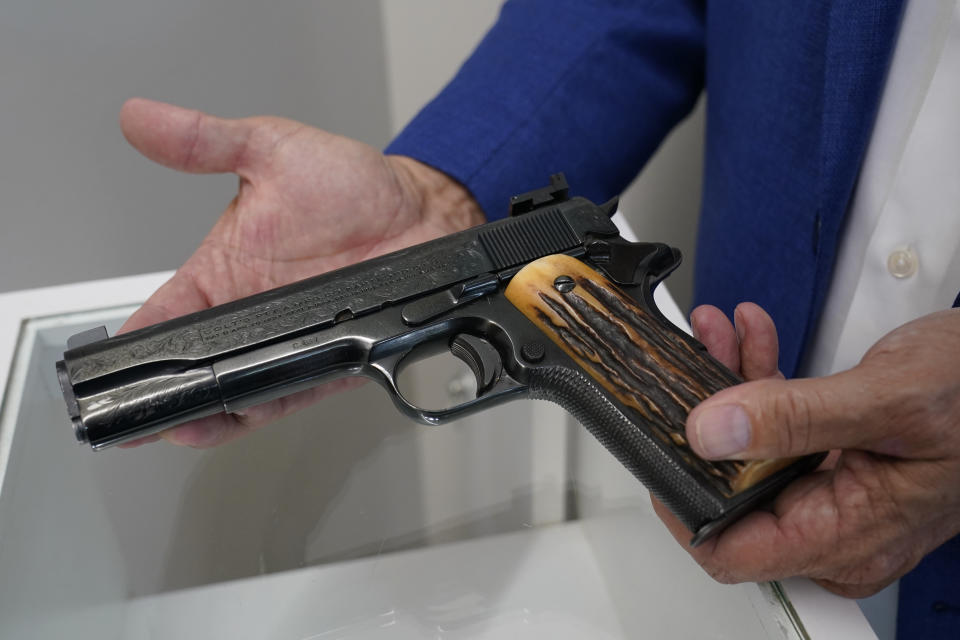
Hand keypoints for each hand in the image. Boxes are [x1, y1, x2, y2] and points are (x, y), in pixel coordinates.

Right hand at [117, 98, 484, 447]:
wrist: (422, 213)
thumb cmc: (354, 184)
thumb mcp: (271, 149)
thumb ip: (206, 141)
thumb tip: (142, 118)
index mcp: (224, 270)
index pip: (164, 312)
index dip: (135, 341)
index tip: (109, 364)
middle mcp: (251, 312)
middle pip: (192, 363)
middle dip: (160, 389)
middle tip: (132, 407)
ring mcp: (288, 341)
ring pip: (230, 390)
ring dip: (199, 409)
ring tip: (171, 423)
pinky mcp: (325, 362)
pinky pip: (281, 395)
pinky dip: (251, 414)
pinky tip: (225, 421)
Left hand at [652, 303, 959, 597]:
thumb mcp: (887, 400)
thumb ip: (796, 417)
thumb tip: (713, 433)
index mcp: (848, 535)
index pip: (733, 552)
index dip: (684, 505)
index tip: (660, 449)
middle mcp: (837, 525)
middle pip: (733, 491)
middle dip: (706, 421)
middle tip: (692, 366)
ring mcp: (835, 493)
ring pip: (751, 452)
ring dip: (731, 388)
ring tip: (722, 336)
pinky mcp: (835, 460)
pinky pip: (779, 430)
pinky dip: (761, 384)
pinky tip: (752, 341)